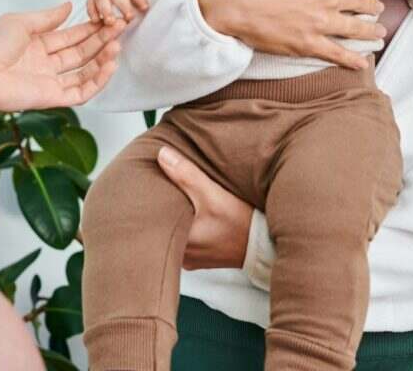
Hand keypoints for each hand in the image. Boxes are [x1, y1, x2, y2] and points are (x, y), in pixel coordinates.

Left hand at [0, 1, 120, 128]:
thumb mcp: (19, 22)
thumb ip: (47, 17)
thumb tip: (68, 6)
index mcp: (35, 44)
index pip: (70, 36)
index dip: (89, 28)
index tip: (108, 18)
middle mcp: (44, 63)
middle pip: (80, 52)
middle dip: (101, 40)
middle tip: (120, 27)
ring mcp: (49, 81)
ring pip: (84, 71)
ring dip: (102, 59)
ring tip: (117, 45)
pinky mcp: (52, 98)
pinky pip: (81, 91)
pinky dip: (97, 81)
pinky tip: (109, 65)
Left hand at [155, 146, 251, 269]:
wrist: (266, 247)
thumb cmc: (243, 225)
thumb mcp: (214, 194)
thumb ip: (187, 175)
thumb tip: (162, 155)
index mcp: (180, 240)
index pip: (151, 219)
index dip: (147, 200)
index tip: (146, 184)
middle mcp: (182, 255)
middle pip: (161, 226)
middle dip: (160, 207)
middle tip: (158, 187)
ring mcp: (192, 258)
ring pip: (174, 233)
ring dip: (175, 217)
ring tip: (175, 198)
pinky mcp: (201, 258)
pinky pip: (186, 240)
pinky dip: (187, 227)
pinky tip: (193, 214)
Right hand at [195, 0, 385, 68]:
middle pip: (361, 3)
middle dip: (373, 6)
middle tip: (378, 8)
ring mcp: (321, 23)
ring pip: (355, 28)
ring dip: (370, 31)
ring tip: (379, 33)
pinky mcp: (308, 43)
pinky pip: (336, 53)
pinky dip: (352, 59)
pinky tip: (361, 63)